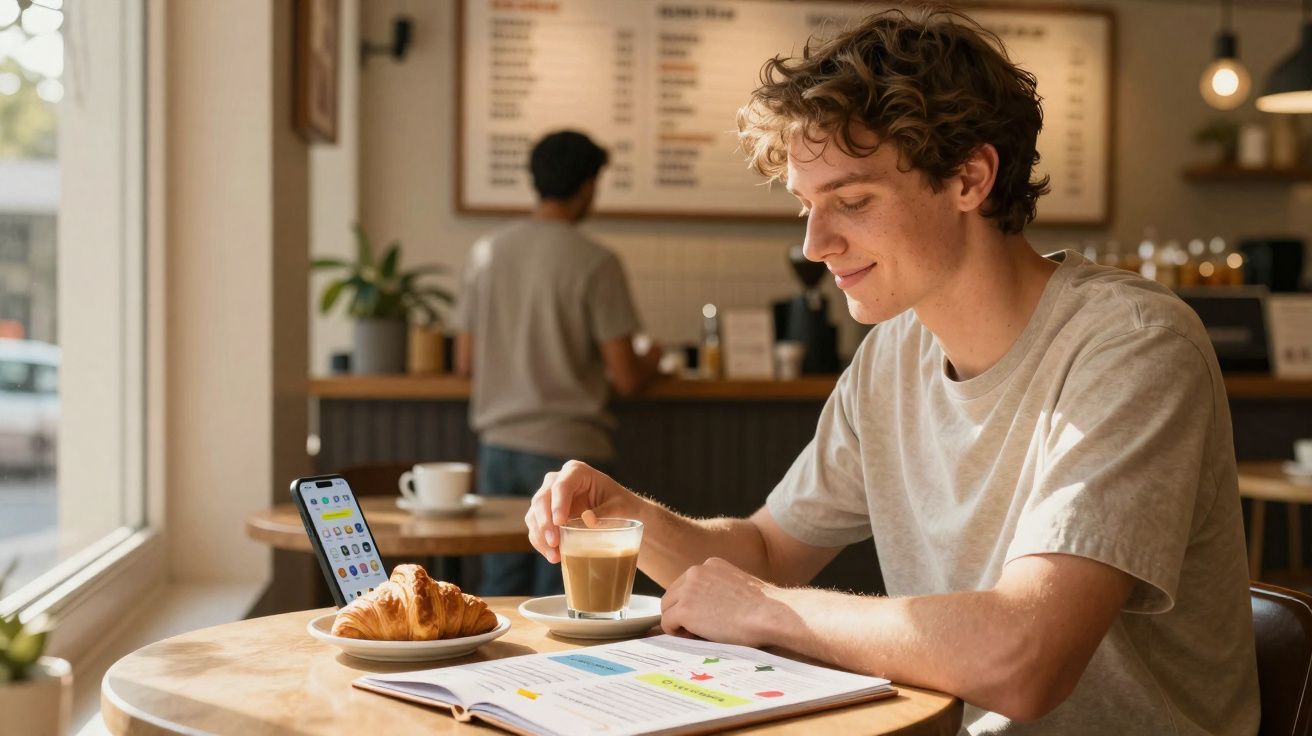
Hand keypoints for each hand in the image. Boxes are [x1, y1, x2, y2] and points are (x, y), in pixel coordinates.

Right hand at [525, 460, 638, 563]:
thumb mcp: (622, 508)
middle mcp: (558, 481)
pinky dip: (541, 543)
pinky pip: (536, 528)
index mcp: (577, 472)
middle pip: (542, 499)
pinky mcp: (546, 515)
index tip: (560, 523)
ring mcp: (550, 498)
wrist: (622, 517)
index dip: (558, 503)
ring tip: (555, 556)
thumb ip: (607, 513)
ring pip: (535, 514)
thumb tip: (587, 520)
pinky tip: (553, 556)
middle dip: (545, 522)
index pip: (562, 485)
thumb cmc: (624, 508)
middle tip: (554, 543)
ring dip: (540, 536)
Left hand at [660, 558, 797, 647]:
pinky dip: (676, 633)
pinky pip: (667, 623)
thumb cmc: (764, 608)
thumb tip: (705, 609)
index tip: (705, 618)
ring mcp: (688, 589)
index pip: (687, 584)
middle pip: (673, 595)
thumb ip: (719, 590)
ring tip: (699, 635)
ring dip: (678, 623)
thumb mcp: (739, 588)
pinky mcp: (684, 609)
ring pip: (667, 608)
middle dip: (681, 612)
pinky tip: (695, 638)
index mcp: (710, 565)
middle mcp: (696, 571)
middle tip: (699, 630)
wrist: (772, 614)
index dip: (691, 604)